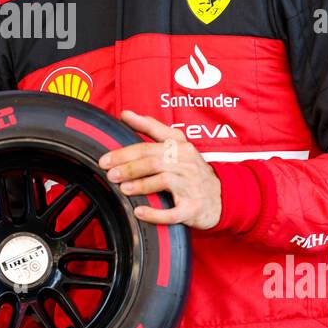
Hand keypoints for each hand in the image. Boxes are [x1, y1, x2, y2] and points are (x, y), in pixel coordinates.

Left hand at [100, 109, 221, 230]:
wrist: (221, 196)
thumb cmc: (192, 169)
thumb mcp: (177, 144)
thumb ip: (152, 128)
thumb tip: (125, 114)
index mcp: (180, 147)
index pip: (148, 145)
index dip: (125, 151)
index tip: (106, 158)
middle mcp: (187, 164)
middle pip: (153, 161)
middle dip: (128, 168)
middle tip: (109, 174)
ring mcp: (191, 186)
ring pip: (164, 181)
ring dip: (140, 185)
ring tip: (123, 189)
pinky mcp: (193, 208)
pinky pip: (173, 212)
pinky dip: (155, 213)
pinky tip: (139, 211)